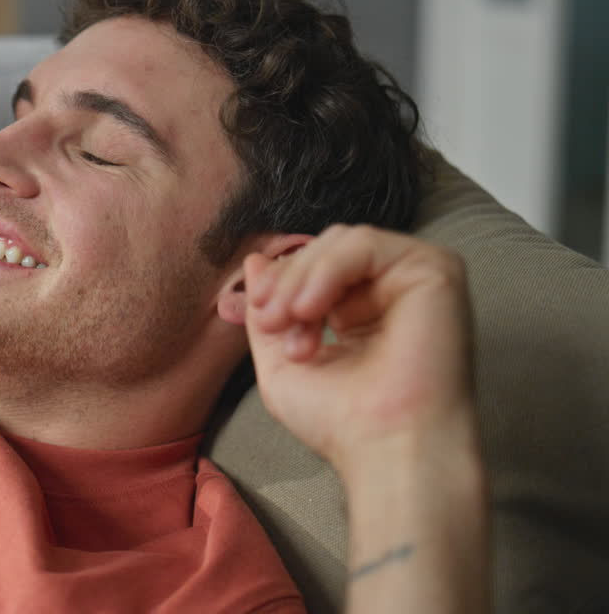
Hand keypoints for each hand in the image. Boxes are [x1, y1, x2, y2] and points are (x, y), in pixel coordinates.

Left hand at [243, 225, 475, 480]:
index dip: (280, 280)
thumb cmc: (340, 423)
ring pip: (342, 241)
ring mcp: (417, 279)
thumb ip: (268, 310)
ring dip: (302, 277)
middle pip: (325, 248)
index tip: (259, 315)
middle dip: (287, 279)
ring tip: (292, 320)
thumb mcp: (280, 362)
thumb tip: (256, 260)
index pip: (314, 266)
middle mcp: (393, 292)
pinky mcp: (435, 271)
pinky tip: (312, 309)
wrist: (387, 451)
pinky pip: (365, 243)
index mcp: (362, 310)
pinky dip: (328, 269)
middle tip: (272, 320)